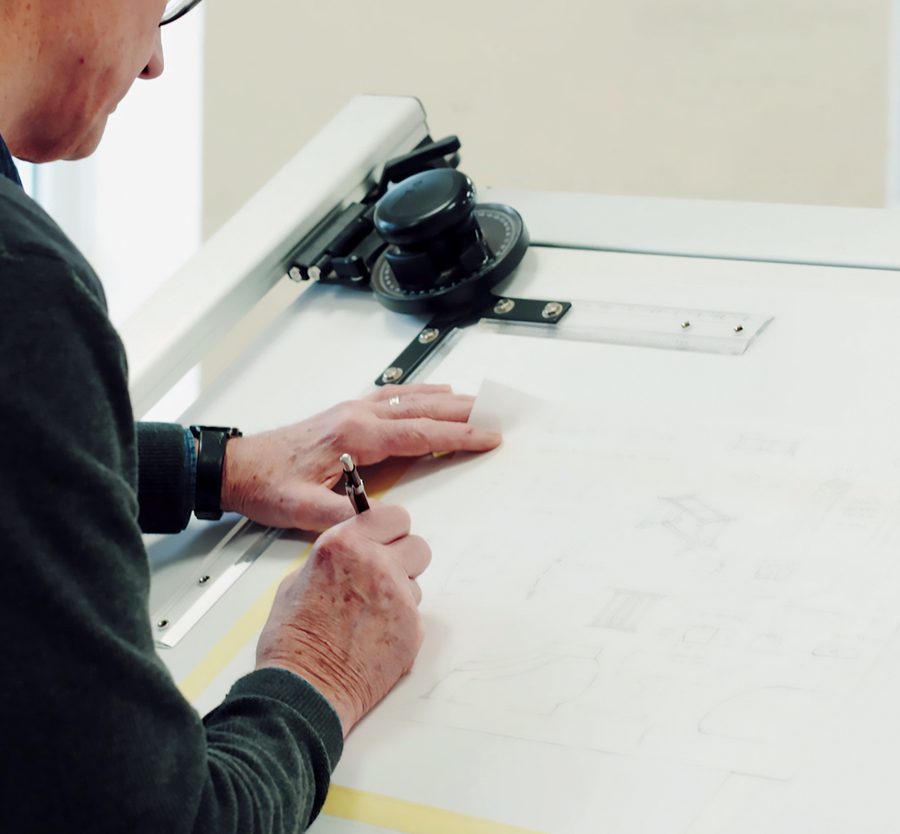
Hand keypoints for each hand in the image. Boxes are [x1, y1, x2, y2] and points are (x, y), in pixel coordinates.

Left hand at [220, 384, 500, 530]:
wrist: (238, 467)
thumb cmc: (268, 485)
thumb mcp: (302, 510)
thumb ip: (342, 517)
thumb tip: (378, 525)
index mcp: (356, 435)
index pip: (420, 433)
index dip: (459, 434)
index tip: (489, 435)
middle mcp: (358, 415)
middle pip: (423, 408)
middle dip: (465, 411)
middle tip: (499, 412)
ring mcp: (353, 411)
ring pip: (411, 399)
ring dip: (447, 399)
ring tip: (479, 401)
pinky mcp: (347, 414)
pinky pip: (394, 397)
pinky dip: (420, 393)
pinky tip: (433, 392)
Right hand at [255, 504, 429, 734]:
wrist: (304, 691)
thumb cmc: (292, 644)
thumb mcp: (295, 582)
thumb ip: (332, 561)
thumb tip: (351, 559)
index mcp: (345, 545)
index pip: (393, 515)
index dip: (390, 529)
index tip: (384, 538)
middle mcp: (377, 564)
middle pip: (417, 546)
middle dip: (403, 558)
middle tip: (383, 576)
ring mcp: (399, 597)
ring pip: (417, 583)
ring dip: (400, 594)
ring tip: (370, 616)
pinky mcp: (413, 629)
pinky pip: (415, 616)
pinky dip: (400, 624)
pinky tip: (374, 638)